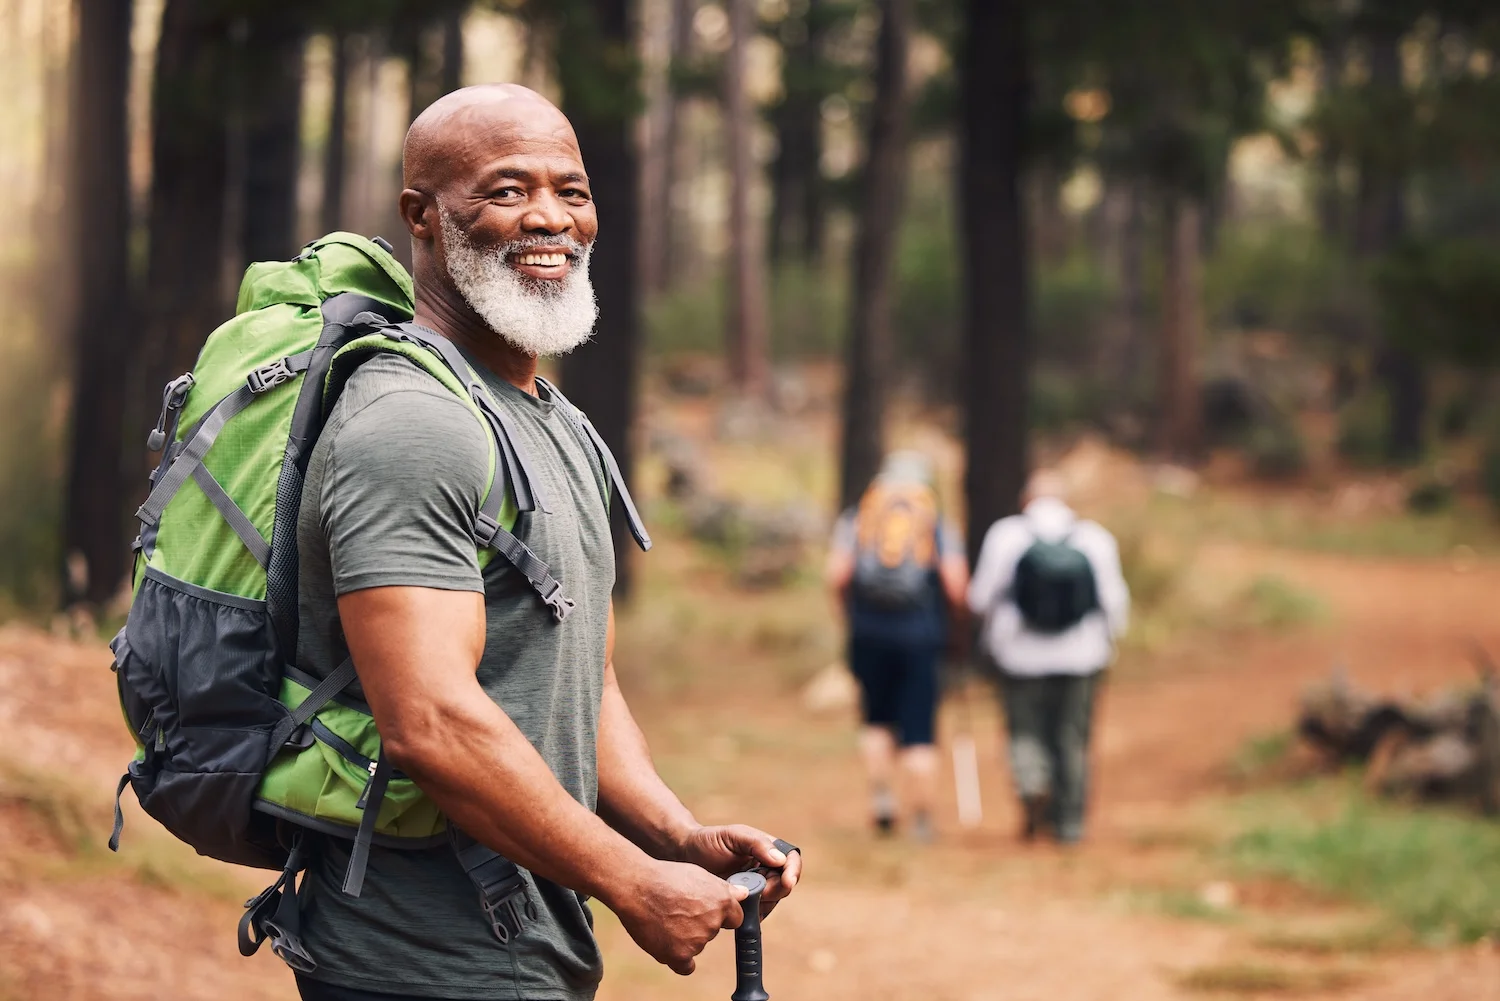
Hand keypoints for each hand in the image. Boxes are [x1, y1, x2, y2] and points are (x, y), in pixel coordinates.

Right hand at [608, 858, 747, 975]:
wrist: (637, 886)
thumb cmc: (665, 876)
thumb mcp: (699, 874)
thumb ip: (723, 889)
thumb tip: (744, 895)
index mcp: (722, 902)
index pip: (735, 917)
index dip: (721, 913)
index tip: (706, 909)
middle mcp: (713, 923)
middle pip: (713, 930)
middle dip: (701, 923)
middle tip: (679, 910)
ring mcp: (697, 941)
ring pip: (697, 944)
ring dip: (686, 937)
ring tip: (665, 918)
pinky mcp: (679, 955)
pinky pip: (686, 966)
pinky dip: (679, 958)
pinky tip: (669, 944)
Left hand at [678, 825, 802, 915]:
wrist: (684, 857)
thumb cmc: (708, 841)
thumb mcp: (733, 836)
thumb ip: (757, 844)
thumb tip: (780, 860)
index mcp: (767, 850)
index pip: (791, 860)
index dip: (793, 871)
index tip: (787, 881)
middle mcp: (766, 869)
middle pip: (784, 884)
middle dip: (774, 889)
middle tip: (757, 891)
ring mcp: (756, 887)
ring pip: (772, 901)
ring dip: (762, 903)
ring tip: (742, 896)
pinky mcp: (745, 904)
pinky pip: (758, 914)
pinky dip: (753, 915)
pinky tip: (738, 909)